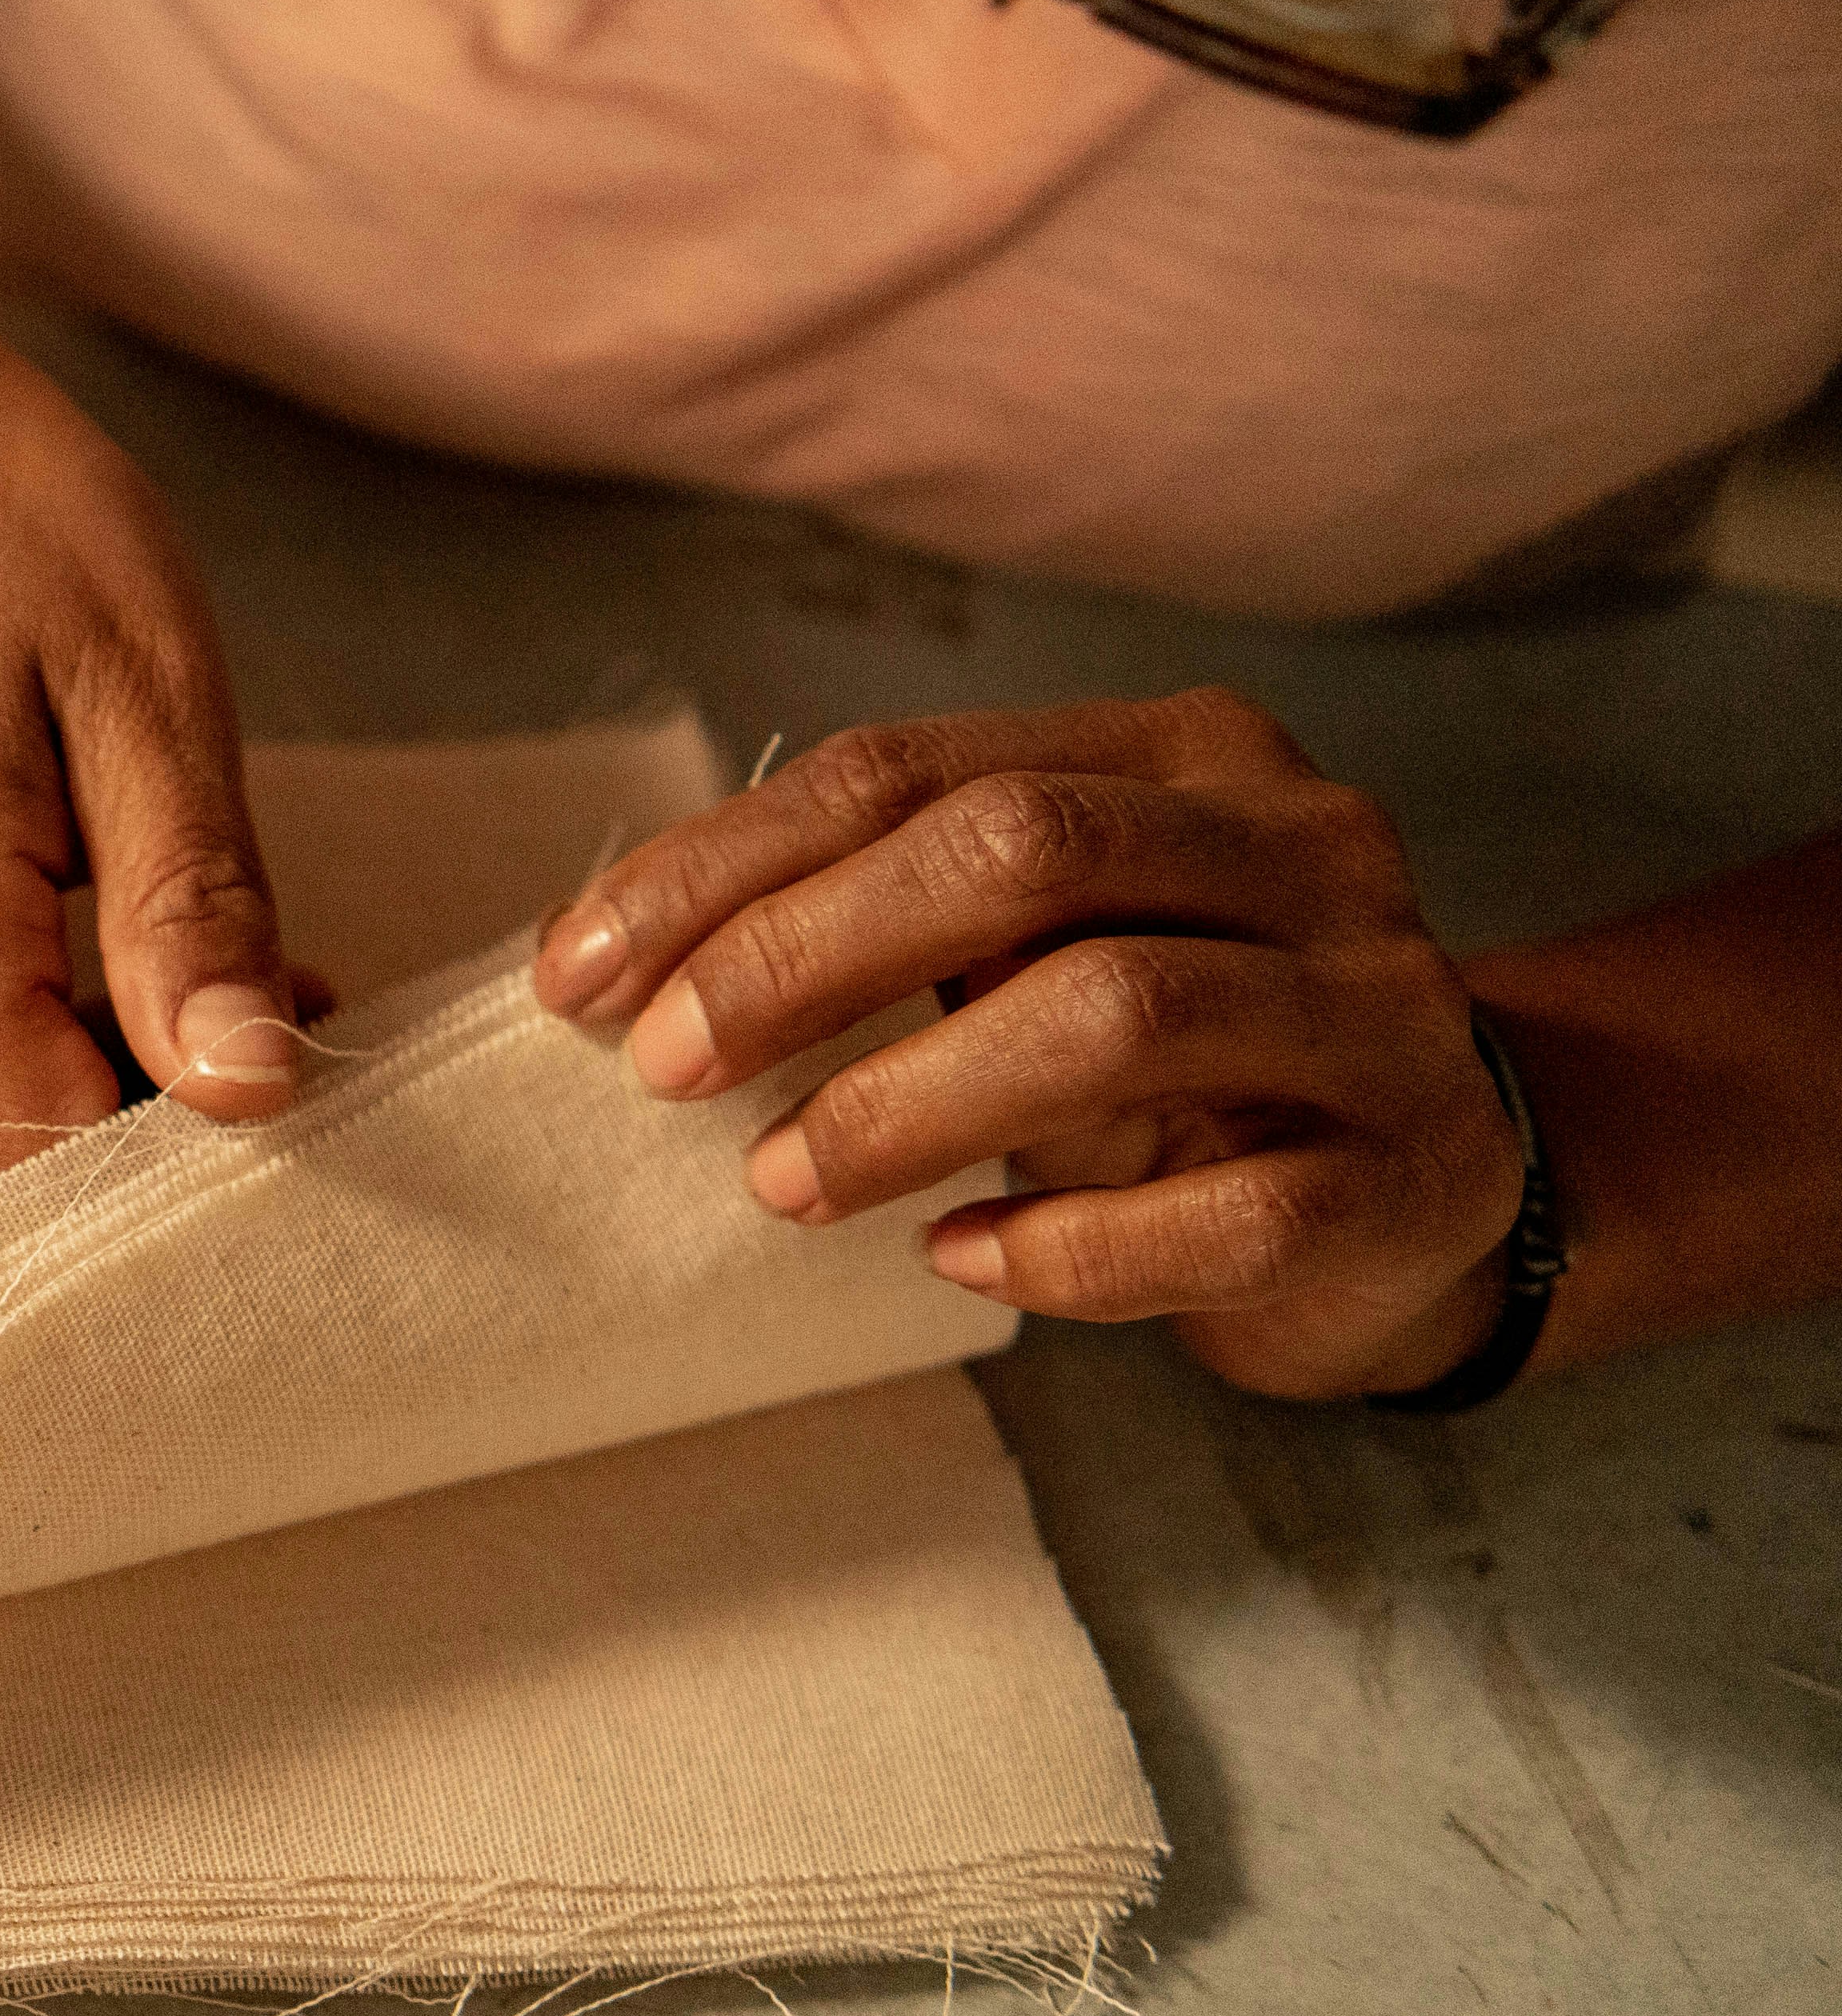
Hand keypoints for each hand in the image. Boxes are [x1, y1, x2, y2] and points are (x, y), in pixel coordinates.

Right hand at [0, 291, 291, 1204]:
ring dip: (85, 1107)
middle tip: (267, 1015)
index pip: (48, 1153)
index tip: (297, 1075)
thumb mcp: (148, 683)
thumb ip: (192, 909)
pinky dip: (14, 1067)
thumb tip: (250, 1094)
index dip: (187, 1156)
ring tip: (188, 971)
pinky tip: (89, 965)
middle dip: (140, 1146)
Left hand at [532, 690, 1522, 1399]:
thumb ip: (888, 918)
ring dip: (908, 1106)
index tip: (579, 973)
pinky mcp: (1411, 1174)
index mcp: (1184, 754)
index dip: (722, 868)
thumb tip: (626, 963)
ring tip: (783, 1183)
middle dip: (800, 958)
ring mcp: (1378, 1007)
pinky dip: (1064, 1246)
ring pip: (1114, 1014)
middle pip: (1015, 853)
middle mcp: (1299, 847)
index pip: (908, 772)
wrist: (1437, 1191)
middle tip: (663, 1070)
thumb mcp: (1041, 948)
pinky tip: (962, 1261)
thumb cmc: (1180, 1053)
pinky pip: (1223, 1212)